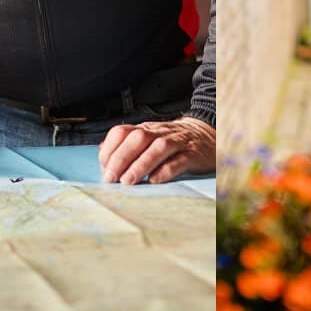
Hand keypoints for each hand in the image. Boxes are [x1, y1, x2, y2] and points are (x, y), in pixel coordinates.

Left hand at [98, 117, 215, 184]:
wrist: (208, 135)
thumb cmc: (174, 142)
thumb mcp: (149, 138)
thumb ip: (126, 144)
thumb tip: (101, 152)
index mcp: (146, 129)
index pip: (122, 132)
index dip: (110, 149)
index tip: (104, 169)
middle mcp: (160, 132)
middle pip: (138, 138)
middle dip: (121, 158)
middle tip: (112, 178)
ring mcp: (178, 142)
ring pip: (158, 147)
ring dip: (140, 164)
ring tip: (128, 181)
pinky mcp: (193, 154)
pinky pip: (180, 160)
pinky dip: (166, 170)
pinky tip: (155, 180)